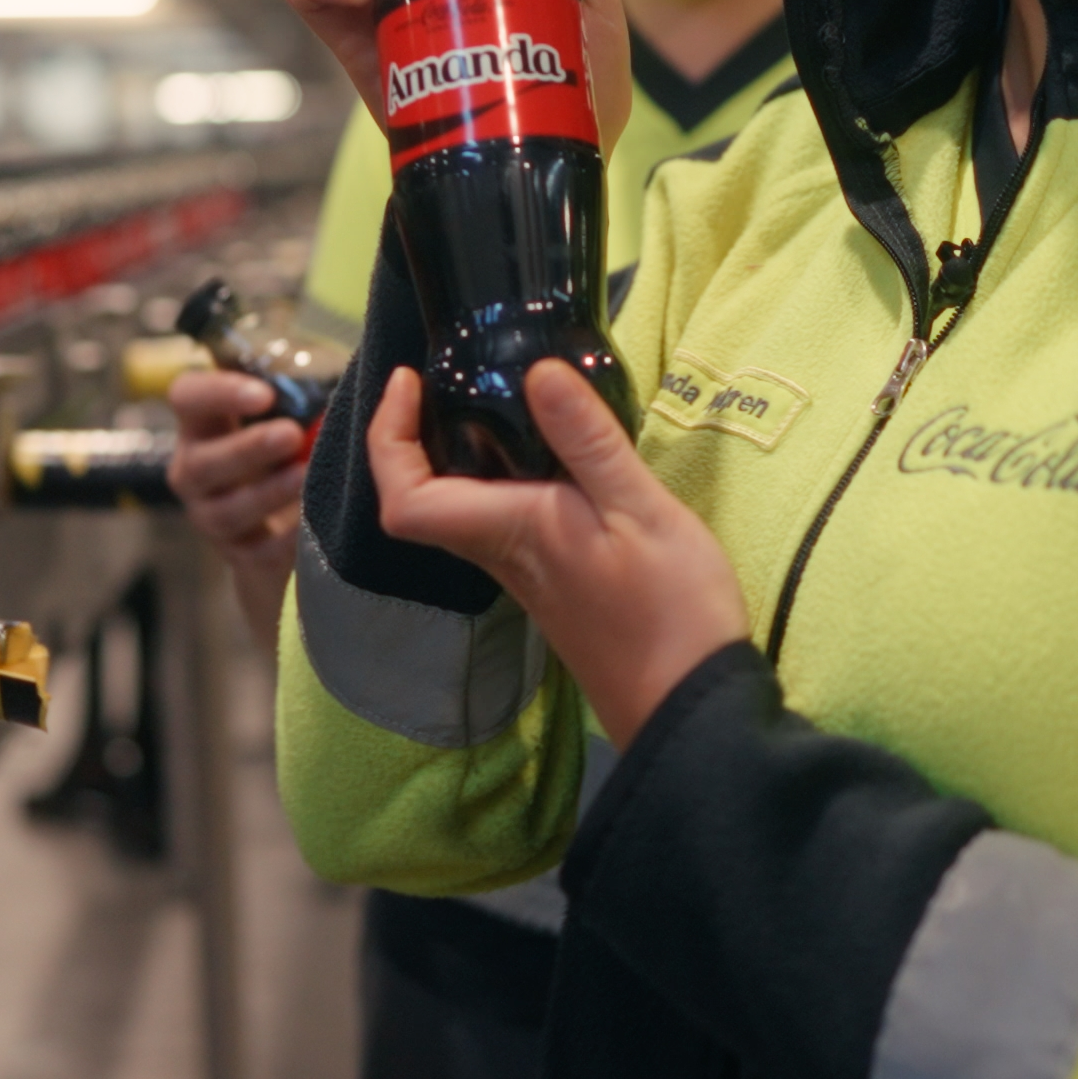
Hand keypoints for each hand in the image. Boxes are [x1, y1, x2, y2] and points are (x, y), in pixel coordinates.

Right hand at [167, 371, 307, 651]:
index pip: (187, 396)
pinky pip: (255, 551)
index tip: (265, 394)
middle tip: (292, 435)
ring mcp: (210, 515)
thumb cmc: (289, 445)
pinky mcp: (237, 554)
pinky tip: (311, 522)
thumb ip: (302, 393)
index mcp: (203, 422)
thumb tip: (350, 378)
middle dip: (248, 448)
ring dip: (267, 493)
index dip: (219, 392)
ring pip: (225, 511)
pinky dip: (284, 539)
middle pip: (203, 461)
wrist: (283, 518)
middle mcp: (195, 468)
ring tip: (304, 477)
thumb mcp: (288, 412)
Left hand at [367, 361, 748, 749]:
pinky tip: (542, 452)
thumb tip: (537, 369)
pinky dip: (498, 476)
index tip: (407, 382)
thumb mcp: (640, 509)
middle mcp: (503, 554)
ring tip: (486, 399)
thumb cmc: (670, 611)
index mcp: (510, 532)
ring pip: (459, 509)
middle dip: (411, 435)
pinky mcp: (553, 580)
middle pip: (422, 500)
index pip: (406, 498)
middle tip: (437, 379)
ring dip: (452, 455)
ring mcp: (525, 573)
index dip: (387, 437)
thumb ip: (588, 440)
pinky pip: (499, 520)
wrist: (690, 709)